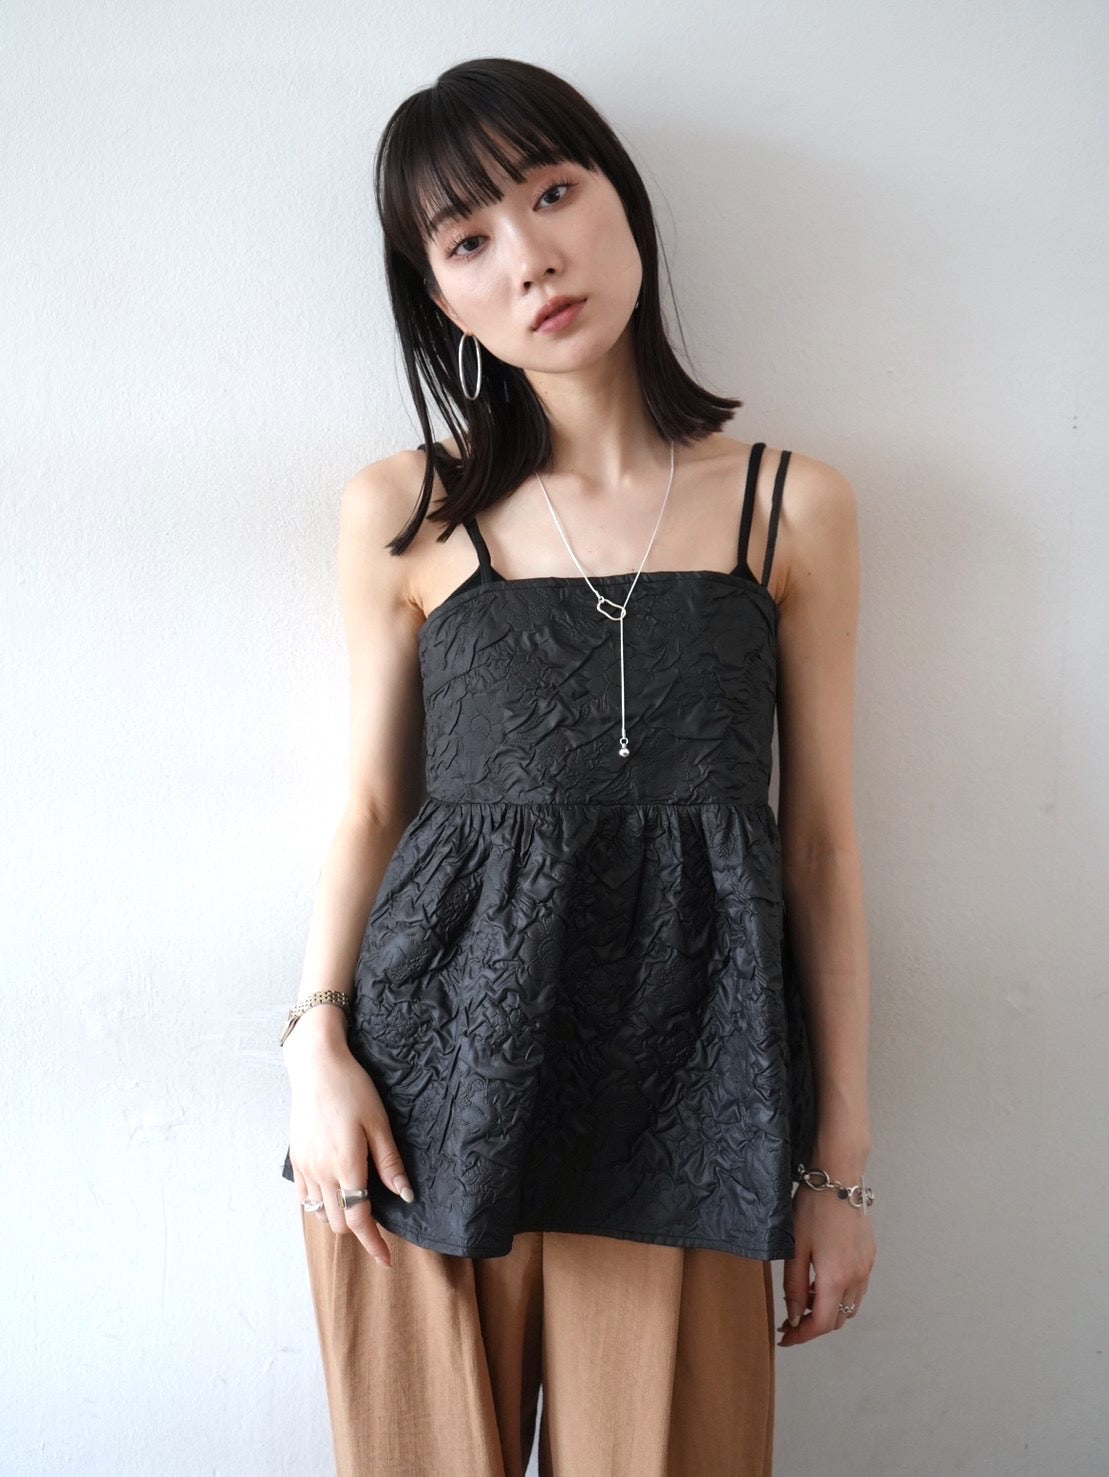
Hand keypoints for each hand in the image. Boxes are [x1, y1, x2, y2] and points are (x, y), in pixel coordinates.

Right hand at [285, 1029, 414, 1269]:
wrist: (316, 1065)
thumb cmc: (353, 1089)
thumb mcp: (379, 1123)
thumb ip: (390, 1163)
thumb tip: (406, 1196)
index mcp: (346, 1166)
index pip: (359, 1219)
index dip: (374, 1243)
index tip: (387, 1259)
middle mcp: (321, 1173)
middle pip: (338, 1222)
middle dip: (358, 1230)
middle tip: (378, 1224)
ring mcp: (305, 1167)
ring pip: (318, 1213)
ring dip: (337, 1218)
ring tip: (355, 1207)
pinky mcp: (296, 1158)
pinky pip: (304, 1196)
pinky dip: (318, 1204)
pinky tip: (332, 1194)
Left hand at [777, 1176, 875, 1345]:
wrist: (839, 1179)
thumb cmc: (812, 1209)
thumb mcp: (795, 1247)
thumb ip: (794, 1285)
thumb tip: (795, 1316)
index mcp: (836, 1279)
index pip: (821, 1323)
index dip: (802, 1336)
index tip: (785, 1337)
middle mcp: (857, 1278)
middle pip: (838, 1320)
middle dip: (814, 1326)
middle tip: (790, 1321)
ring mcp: (867, 1268)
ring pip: (850, 1306)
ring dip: (828, 1311)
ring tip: (804, 1301)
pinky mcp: (870, 1257)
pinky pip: (857, 1290)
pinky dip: (840, 1296)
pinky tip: (822, 1283)